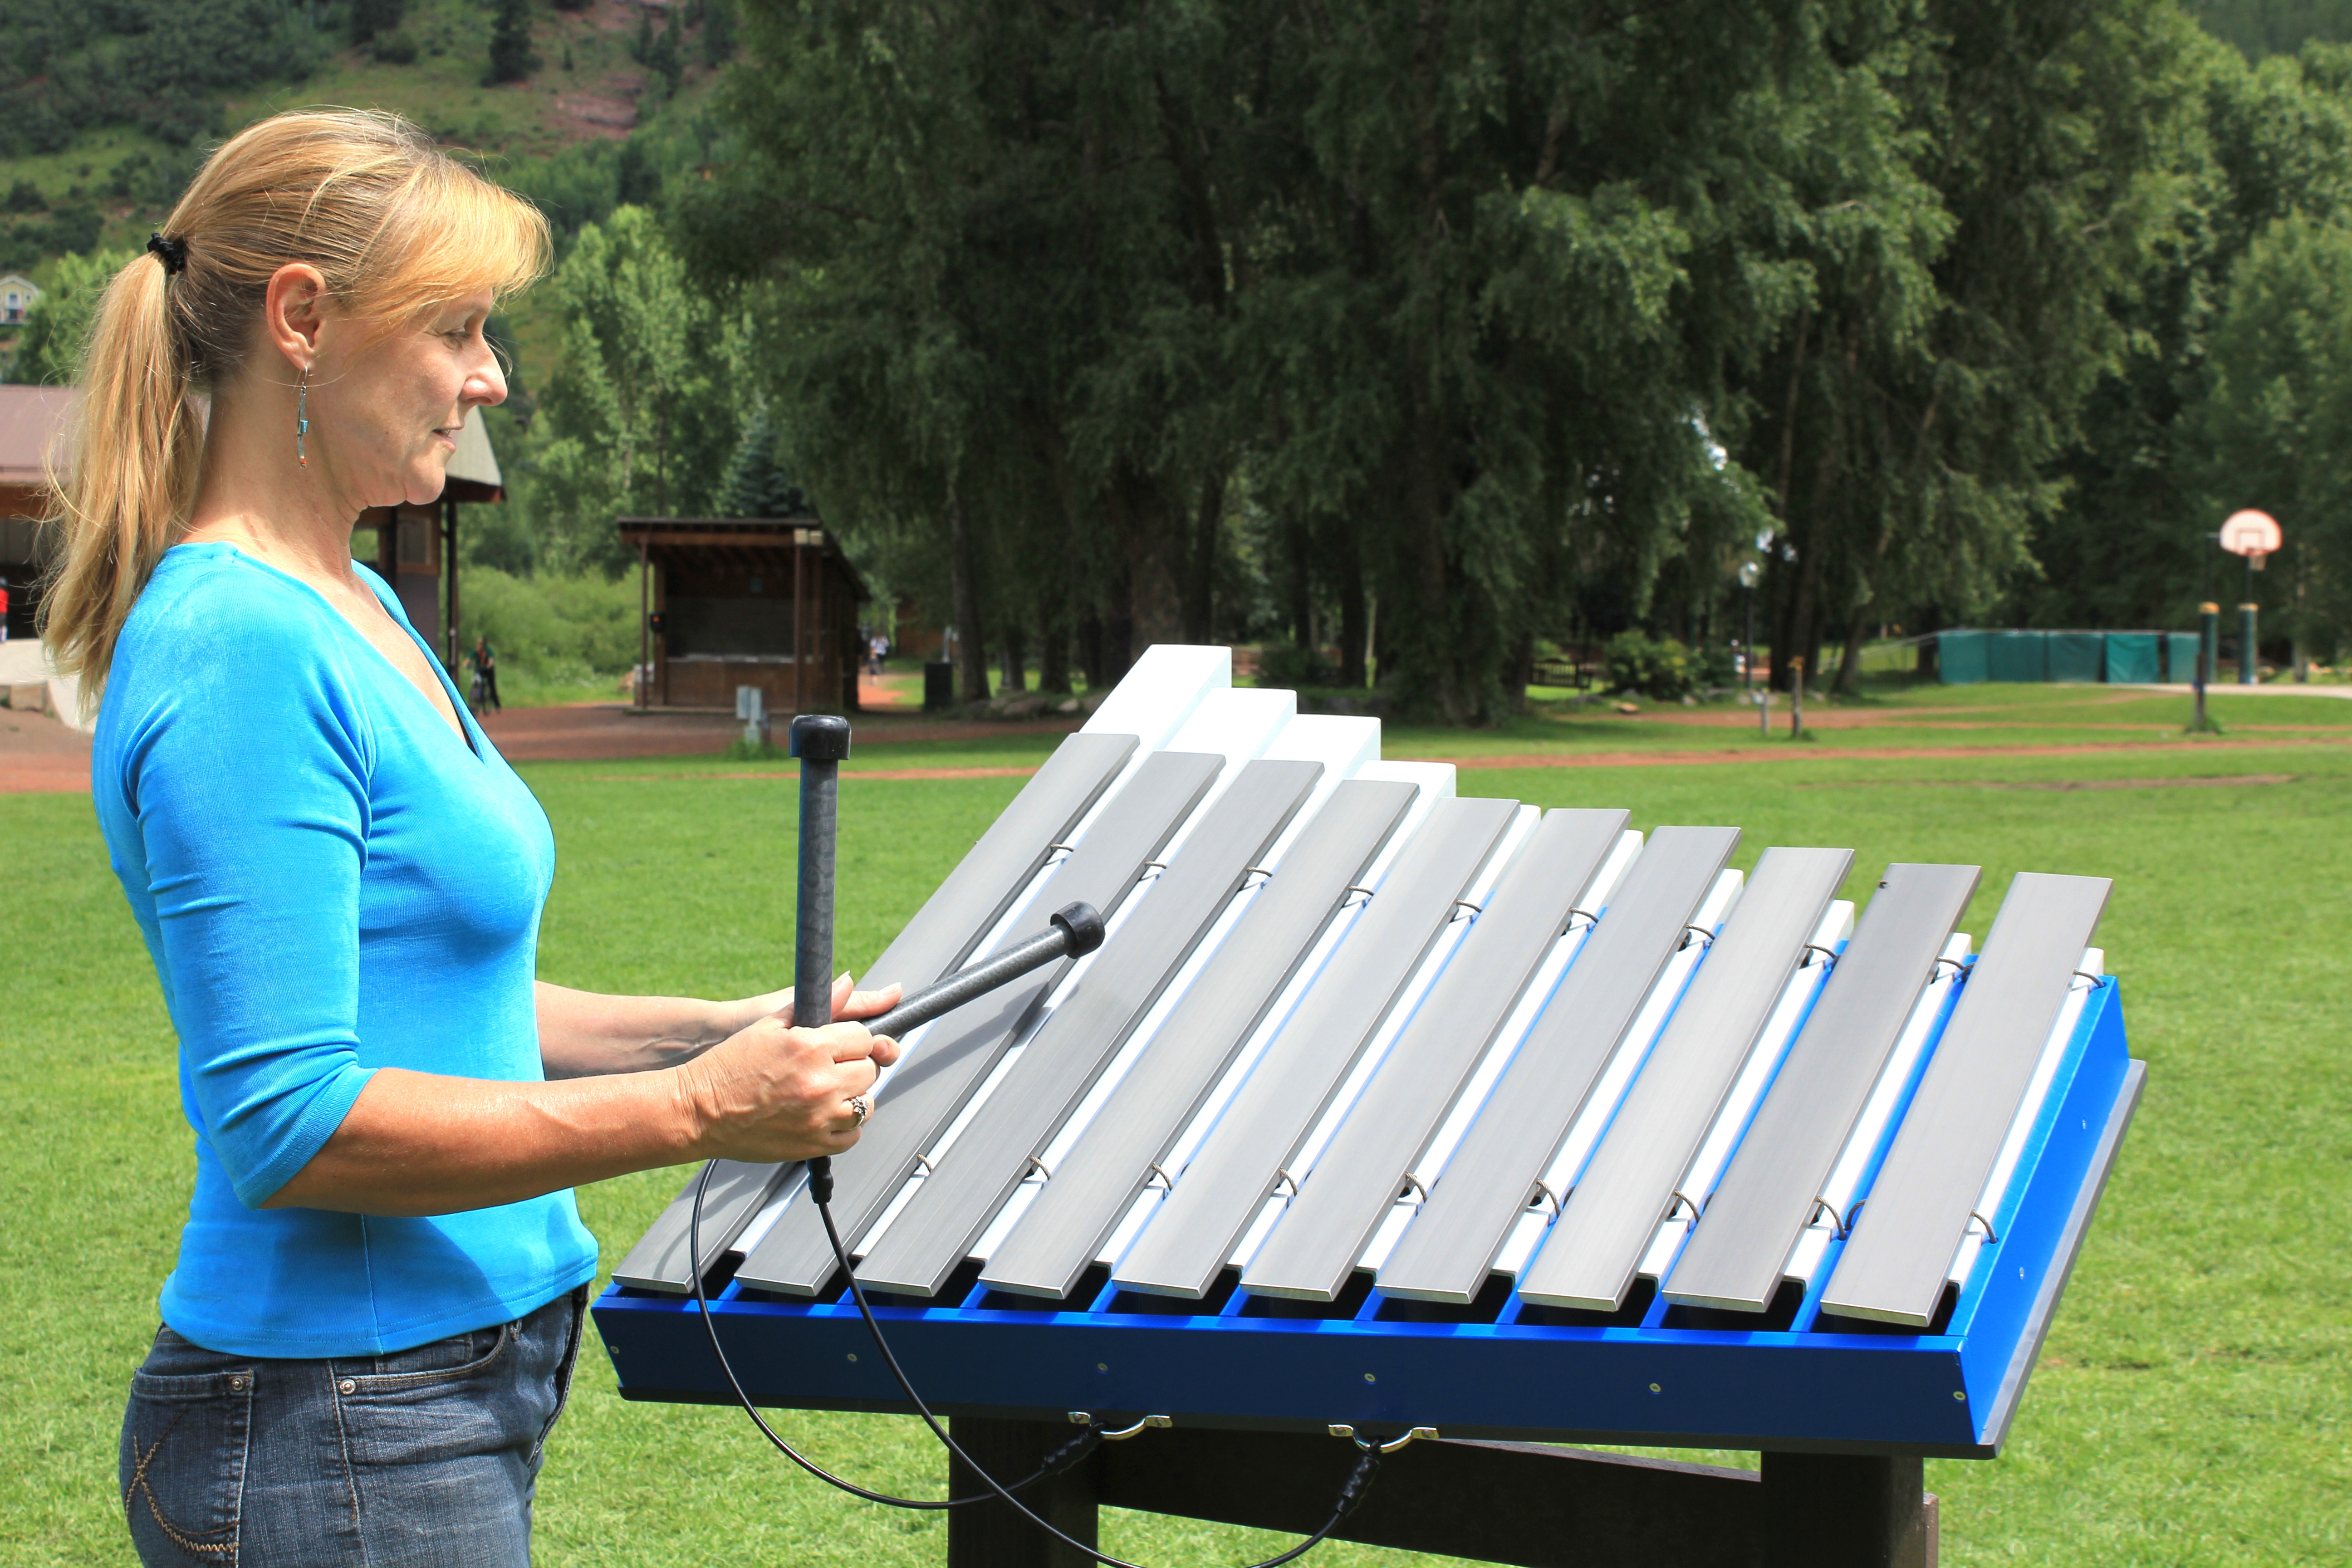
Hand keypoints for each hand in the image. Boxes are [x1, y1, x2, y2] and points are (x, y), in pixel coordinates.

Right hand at [676, 975, 903, 1163]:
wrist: (698, 1111)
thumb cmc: (729, 1065)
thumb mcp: (769, 1025)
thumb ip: (817, 1006)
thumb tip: (847, 983)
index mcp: (811, 1048)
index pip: (865, 1038)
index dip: (854, 1039)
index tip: (843, 1044)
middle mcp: (821, 1083)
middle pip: (869, 1070)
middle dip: (855, 1065)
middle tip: (834, 1067)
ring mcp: (819, 1117)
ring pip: (866, 1104)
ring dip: (853, 1095)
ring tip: (830, 1091)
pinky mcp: (813, 1144)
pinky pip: (852, 1135)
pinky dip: (845, 1126)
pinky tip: (825, 1115)